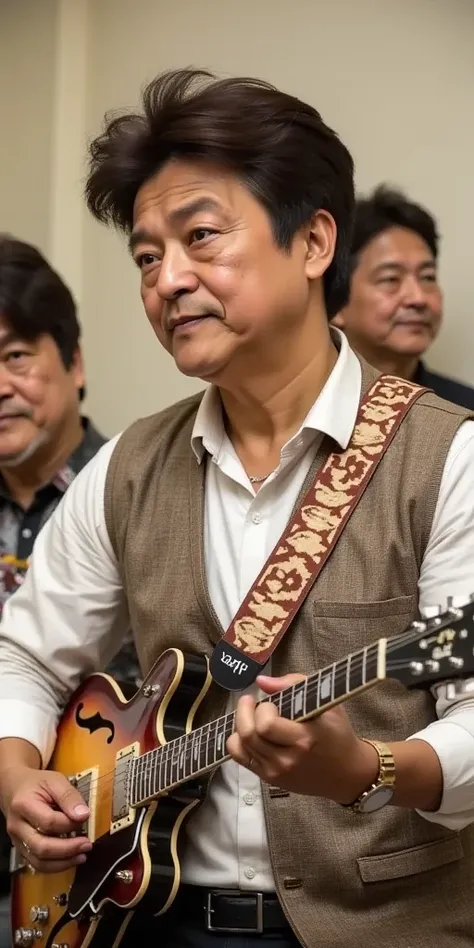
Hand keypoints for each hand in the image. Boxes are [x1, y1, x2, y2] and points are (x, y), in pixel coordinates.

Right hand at [1, 765, 91, 872]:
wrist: (15, 789)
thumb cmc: (37, 784)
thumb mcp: (55, 780)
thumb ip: (69, 796)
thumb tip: (84, 815)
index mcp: (24, 805)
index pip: (48, 822)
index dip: (69, 824)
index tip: (85, 818)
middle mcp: (17, 826)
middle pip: (41, 847)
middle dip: (68, 849)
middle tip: (87, 844)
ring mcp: (17, 840)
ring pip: (38, 861)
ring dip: (63, 863)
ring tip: (82, 855)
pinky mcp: (22, 849)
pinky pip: (37, 864)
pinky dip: (55, 866)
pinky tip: (70, 859)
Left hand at [227, 674, 377, 801]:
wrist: (347, 773)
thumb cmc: (338, 734)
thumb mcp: (326, 703)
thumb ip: (294, 684)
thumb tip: (261, 681)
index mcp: (305, 738)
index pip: (266, 725)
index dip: (263, 708)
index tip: (272, 701)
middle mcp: (288, 759)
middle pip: (250, 735)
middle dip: (244, 712)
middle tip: (250, 701)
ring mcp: (277, 772)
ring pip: (241, 746)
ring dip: (240, 724)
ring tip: (249, 714)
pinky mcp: (270, 779)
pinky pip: (240, 759)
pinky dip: (237, 742)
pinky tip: (247, 732)